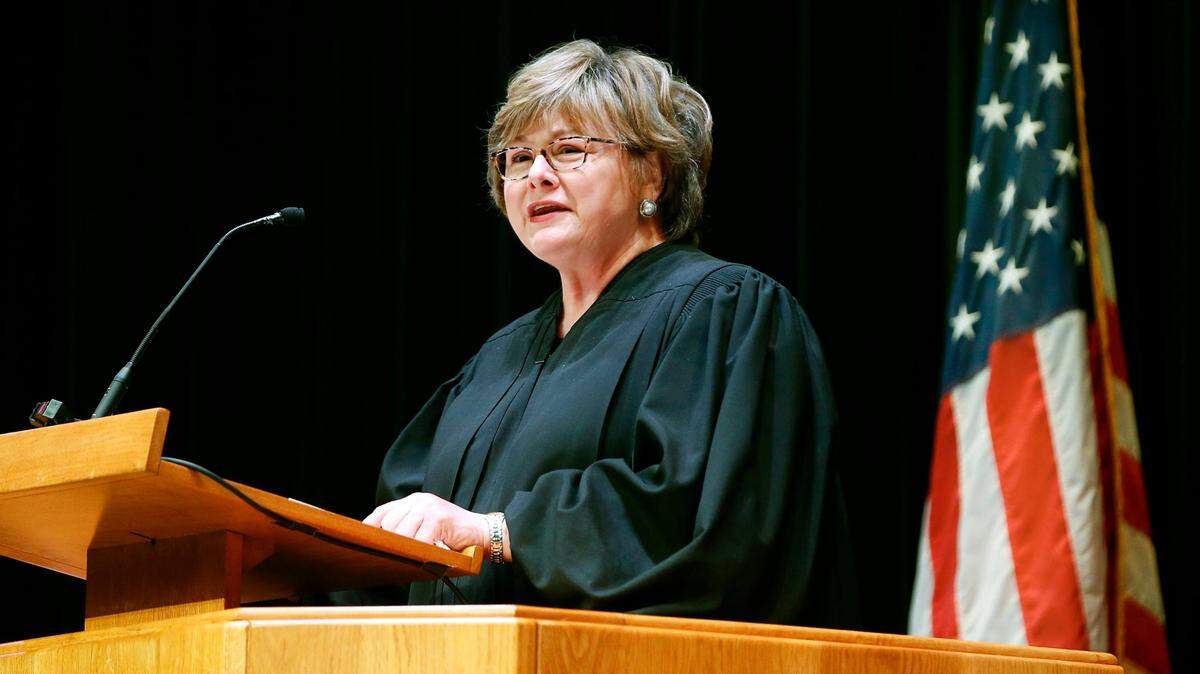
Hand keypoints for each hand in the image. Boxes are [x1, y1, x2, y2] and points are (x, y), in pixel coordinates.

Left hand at [363, 492, 489, 551]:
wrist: (482, 532)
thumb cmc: (453, 535)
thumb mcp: (427, 526)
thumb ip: (408, 528)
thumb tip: (382, 545)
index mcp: (414, 501)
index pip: (382, 512)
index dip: (370, 527)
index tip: (363, 542)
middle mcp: (419, 501)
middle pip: (389, 524)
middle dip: (391, 543)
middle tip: (398, 556)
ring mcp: (428, 508)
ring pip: (402, 533)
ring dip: (408, 549)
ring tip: (418, 556)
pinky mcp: (438, 518)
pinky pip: (420, 540)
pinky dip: (422, 552)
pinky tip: (429, 555)